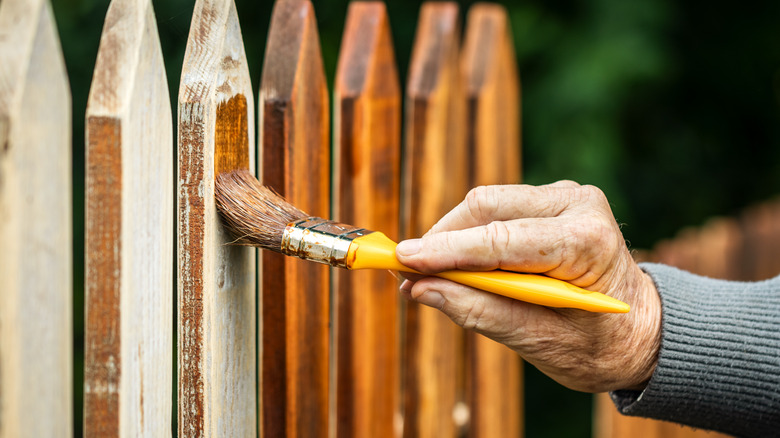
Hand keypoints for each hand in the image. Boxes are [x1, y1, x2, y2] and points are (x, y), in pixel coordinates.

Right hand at [396, 182, 660, 392]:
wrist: (642, 330)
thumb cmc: (600, 344)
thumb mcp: (541, 342)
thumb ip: (480, 312)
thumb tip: (420, 289)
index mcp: (586, 241)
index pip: (500, 239)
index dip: (446, 251)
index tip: (402, 261)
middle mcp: (578, 204)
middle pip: (487, 206)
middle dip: (443, 240)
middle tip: (410, 274)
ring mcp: (566, 197)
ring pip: (487, 204)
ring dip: (455, 238)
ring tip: (436, 276)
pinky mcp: (551, 200)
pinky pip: (497, 209)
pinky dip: (472, 236)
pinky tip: (466, 267)